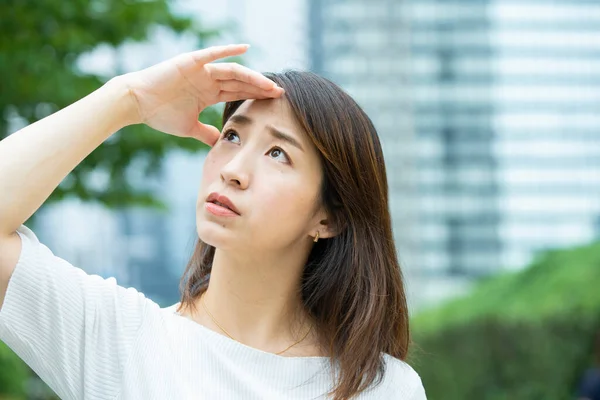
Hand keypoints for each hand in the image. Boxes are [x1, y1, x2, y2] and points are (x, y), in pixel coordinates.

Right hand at [118, 44, 283, 145]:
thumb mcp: (190, 128)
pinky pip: (212, 54)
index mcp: (209, 93)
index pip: (239, 93)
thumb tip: (221, 143)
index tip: (276, 102)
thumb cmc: (160, 114)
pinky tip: (245, 48)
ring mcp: (201, 70)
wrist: (136, 103)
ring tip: (269, 84)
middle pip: (241, 82)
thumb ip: (207, 133)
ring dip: (252, 77)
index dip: (257, 96)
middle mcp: (208, 80)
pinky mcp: (190, 62)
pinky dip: (228, 50)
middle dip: (260, 88)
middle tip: (280, 93)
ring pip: (232, 71)